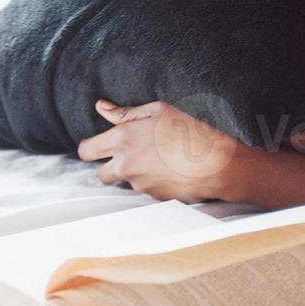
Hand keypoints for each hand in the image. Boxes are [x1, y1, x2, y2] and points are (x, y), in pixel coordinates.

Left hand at [77, 100, 246, 202]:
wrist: (217, 163)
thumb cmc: (190, 131)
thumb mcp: (158, 110)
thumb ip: (125, 112)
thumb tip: (102, 107)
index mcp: (122, 140)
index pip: (87, 151)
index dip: (91, 148)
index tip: (100, 145)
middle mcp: (126, 165)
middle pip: (101, 174)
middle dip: (110, 165)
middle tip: (130, 154)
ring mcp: (139, 184)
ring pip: (125, 182)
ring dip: (134, 173)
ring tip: (158, 158)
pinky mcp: (153, 198)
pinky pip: (145, 190)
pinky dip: (152, 181)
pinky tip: (170, 169)